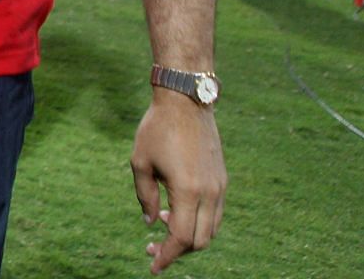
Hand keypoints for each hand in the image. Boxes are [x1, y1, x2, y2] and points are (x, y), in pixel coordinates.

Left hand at [130, 94, 225, 273]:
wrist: (186, 102)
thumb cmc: (157, 129)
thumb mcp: (140, 163)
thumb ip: (145, 196)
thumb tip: (149, 222)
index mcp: (187, 191)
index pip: (181, 238)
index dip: (167, 256)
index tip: (153, 266)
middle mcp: (209, 193)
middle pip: (199, 240)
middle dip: (177, 251)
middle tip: (152, 249)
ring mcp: (220, 187)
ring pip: (211, 230)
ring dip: (189, 237)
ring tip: (161, 226)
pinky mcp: (223, 180)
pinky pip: (215, 214)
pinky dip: (198, 222)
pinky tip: (175, 211)